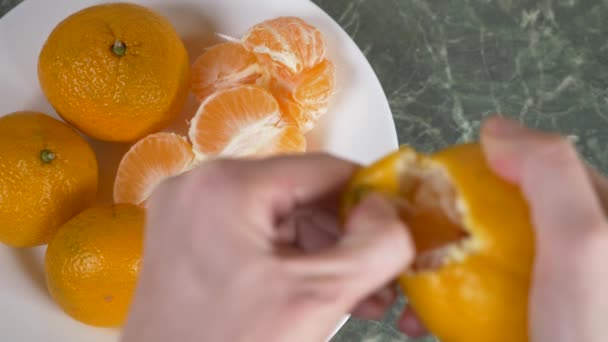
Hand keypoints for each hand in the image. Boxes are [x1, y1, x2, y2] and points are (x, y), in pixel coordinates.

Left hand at [121, 155, 414, 341]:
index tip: (398, 224)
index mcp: (225, 186)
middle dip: (346, 237)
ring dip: (322, 253)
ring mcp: (188, 215)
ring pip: (280, 218)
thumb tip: (392, 212)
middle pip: (302, 195)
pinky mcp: (187, 241)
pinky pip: (255, 236)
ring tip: (358, 293)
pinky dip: (290, 261)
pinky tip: (318, 292)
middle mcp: (199, 188)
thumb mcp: (316, 297)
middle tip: (381, 272)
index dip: (370, 197)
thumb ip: (374, 247)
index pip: (323, 169)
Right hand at [399, 116, 607, 340]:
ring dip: (431, 266)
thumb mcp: (585, 244)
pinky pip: (469, 301)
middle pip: (498, 215)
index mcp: (598, 222)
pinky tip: (415, 318)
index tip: (437, 183)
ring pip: (477, 259)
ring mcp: (543, 293)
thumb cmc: (592, 337)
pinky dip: (436, 306)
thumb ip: (550, 174)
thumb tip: (495, 128)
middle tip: (408, 232)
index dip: (485, 168)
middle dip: (446, 221)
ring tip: (399, 278)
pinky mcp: (516, 324)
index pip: (538, 171)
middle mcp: (574, 255)